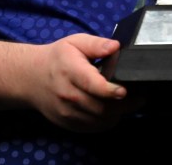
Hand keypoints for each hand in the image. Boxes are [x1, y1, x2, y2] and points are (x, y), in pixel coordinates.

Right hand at [26, 33, 142, 132]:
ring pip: (99, 121)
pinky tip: (113, 111)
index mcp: (70, 71)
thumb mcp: (75, 42)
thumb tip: (115, 46)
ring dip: (117, 114)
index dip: (111, 90)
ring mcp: (67, 112)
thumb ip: (96, 44)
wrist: (31, 77)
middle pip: (101, 107)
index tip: (125, 90)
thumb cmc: (57, 58)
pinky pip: (92, 128)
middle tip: (140, 97)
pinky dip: (106, 122)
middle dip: (124, 105)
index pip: (93, 85)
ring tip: (128, 103)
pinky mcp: (67, 123)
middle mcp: (68, 94)